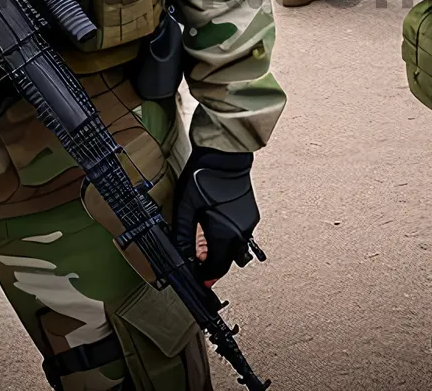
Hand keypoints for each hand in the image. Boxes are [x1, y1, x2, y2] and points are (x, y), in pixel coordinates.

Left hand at [173, 146, 259, 282]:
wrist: (226, 155)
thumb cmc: (204, 176)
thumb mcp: (186, 207)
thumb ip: (184, 236)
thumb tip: (181, 257)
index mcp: (226, 234)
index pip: (217, 269)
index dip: (204, 277)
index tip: (195, 278)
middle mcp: (241, 232)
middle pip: (225, 260)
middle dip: (209, 262)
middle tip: (194, 258)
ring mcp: (248, 223)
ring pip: (232, 248)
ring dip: (217, 249)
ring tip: (200, 240)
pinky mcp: (250, 214)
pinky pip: (238, 234)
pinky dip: (225, 237)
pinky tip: (212, 226)